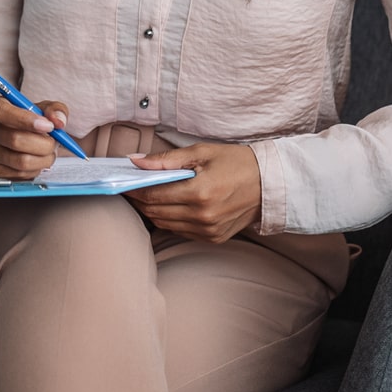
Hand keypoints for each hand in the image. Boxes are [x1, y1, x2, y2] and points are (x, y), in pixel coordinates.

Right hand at [0, 95, 67, 179]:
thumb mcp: (43, 109)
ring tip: (48, 152)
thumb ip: (55, 109)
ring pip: (21, 161)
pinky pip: (20, 175)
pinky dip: (36, 169)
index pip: (1, 112)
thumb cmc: (29, 122)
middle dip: (44, 144)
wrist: (15, 138)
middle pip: (16, 140)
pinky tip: (36, 161)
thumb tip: (58, 122)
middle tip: (54, 142)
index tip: (47, 126)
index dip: (25, 119)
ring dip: (44, 159)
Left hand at [126, 143, 261, 242]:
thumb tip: (135, 162)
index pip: (153, 195)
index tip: (122, 182)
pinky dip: (170, 219)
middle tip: (131, 188)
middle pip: (155, 212)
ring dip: (152, 211)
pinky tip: (169, 206)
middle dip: (139, 200)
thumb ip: (166, 160)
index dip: (133, 190)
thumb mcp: (202, 152)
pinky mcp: (213, 238)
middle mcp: (203, 216)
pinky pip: (181, 231)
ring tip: (147, 196)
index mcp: (199, 193)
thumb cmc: (236, 162)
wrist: (269, 183)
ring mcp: (208, 231)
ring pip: (165, 224)